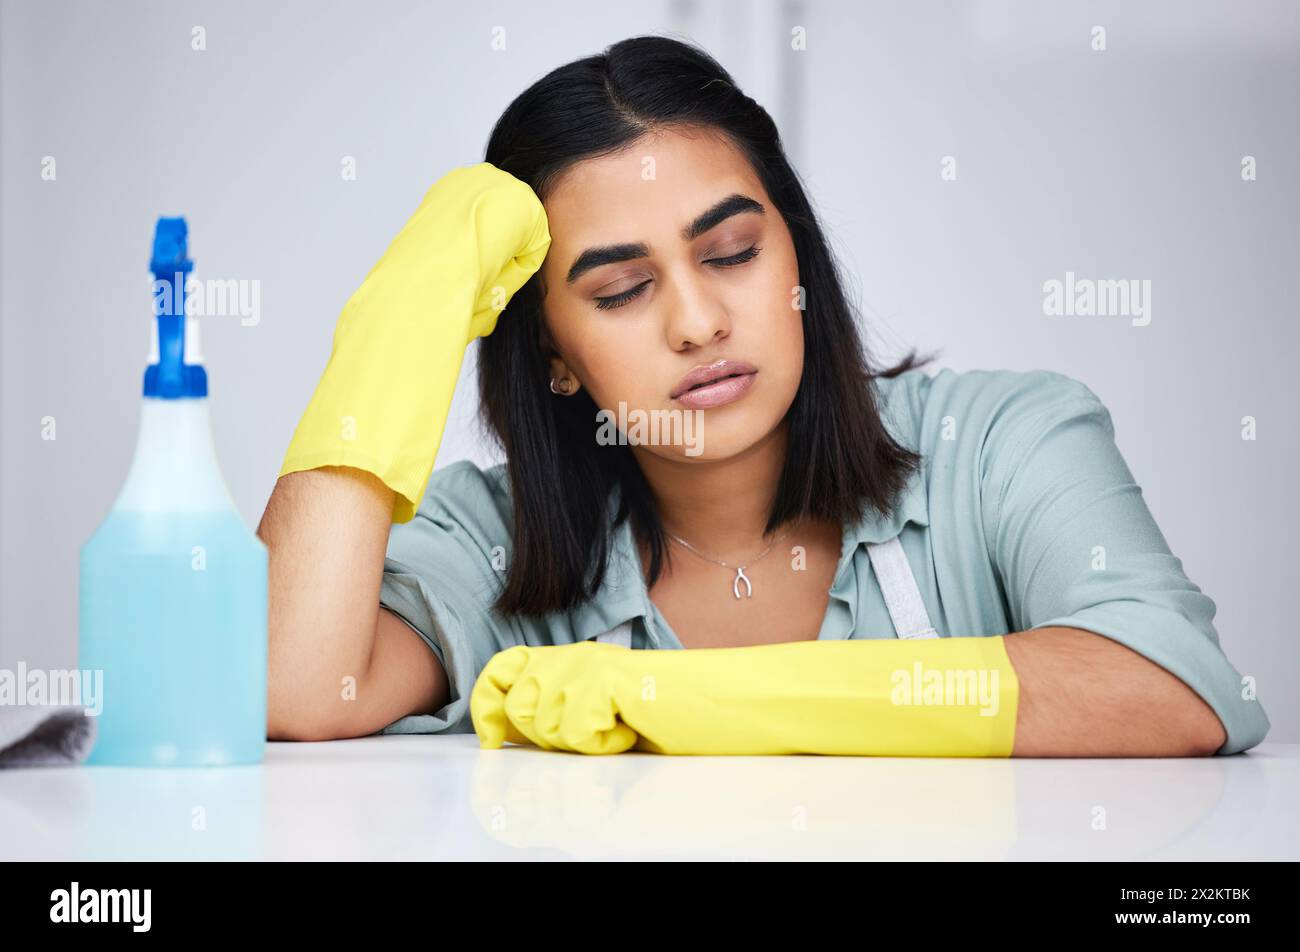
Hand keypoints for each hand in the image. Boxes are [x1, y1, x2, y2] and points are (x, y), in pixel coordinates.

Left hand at [470, 641, 644, 754]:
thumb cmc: (658, 713)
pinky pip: (578, 733)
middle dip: (546, 738)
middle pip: (518, 708)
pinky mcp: (604, 679)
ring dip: (581, 743)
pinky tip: (629, 730)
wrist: (711, 701)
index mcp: (564, 658)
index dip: (485, 705)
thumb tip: (503, 731)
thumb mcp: (593, 709)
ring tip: (616, 728)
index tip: (493, 741)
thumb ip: (551, 710)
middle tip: (591, 734)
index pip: (501, 668)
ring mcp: (587, 663)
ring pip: (546, 725)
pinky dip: (604, 744)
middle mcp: (571, 654)